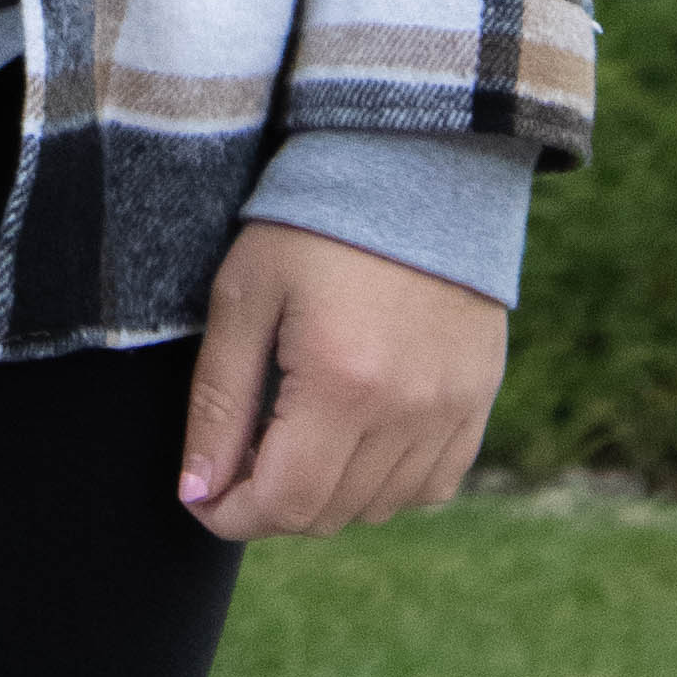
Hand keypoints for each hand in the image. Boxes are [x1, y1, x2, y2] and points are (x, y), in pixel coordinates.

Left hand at [178, 224, 506, 541]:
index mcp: (342, 383)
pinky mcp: (479, 400)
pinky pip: (430, 487)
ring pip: (376, 508)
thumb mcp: (245, 293)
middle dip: (271, 501)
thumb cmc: (313, 220)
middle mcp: (407, 411)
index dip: (230, 514)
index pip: (282, 504)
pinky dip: (385, 482)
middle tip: (243, 453)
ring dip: (326, 492)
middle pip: (327, 515)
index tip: (202, 494)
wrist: (413, 162)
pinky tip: (356, 433)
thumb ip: (218, 400)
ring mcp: (452, 410)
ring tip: (297, 431)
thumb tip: (197, 492)